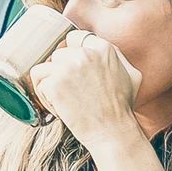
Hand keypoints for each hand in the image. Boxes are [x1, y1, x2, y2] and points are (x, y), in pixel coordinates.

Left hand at [29, 30, 141, 149]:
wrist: (112, 132)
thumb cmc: (122, 107)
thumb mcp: (132, 75)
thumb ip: (117, 56)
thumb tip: (101, 47)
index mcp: (103, 48)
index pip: (74, 38)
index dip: (71, 55)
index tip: (72, 71)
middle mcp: (85, 54)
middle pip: (58, 55)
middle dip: (60, 73)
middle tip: (70, 92)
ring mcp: (67, 68)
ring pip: (44, 68)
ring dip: (49, 84)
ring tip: (61, 101)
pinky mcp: (54, 84)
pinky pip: (39, 84)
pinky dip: (45, 98)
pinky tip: (59, 108)